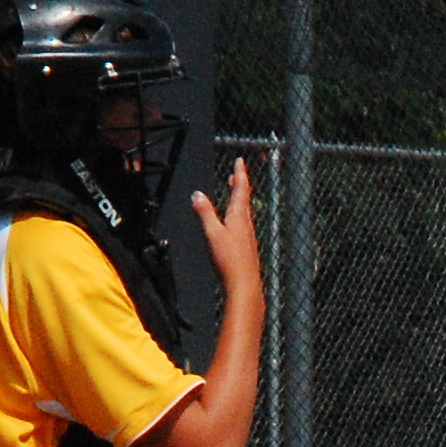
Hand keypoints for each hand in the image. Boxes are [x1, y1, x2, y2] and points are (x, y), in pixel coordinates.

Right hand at [192, 156, 261, 298]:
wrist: (244, 285)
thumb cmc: (230, 261)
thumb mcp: (212, 233)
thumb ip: (205, 213)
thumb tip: (197, 194)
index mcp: (239, 217)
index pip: (241, 189)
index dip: (240, 173)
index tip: (240, 161)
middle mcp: (246, 224)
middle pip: (244, 199)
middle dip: (240, 184)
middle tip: (237, 174)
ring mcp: (248, 236)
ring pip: (244, 211)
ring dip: (239, 199)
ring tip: (235, 193)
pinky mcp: (246, 247)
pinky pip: (243, 223)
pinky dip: (238, 214)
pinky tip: (233, 222)